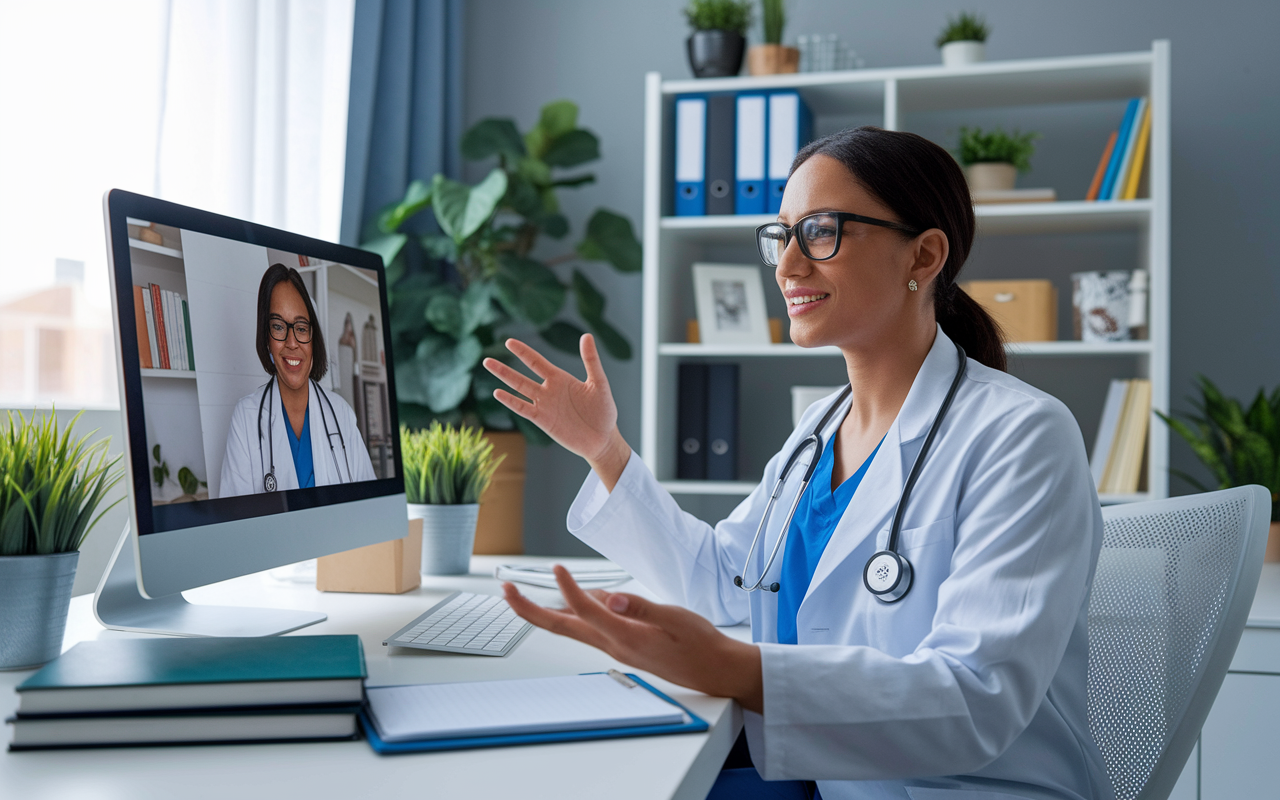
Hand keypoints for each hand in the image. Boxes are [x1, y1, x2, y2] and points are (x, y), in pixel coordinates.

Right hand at [483, 335, 629, 488]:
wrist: (603, 439)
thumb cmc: (604, 412)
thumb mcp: (599, 383)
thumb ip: (591, 361)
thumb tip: (586, 336)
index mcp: (561, 379)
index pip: (537, 362)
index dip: (523, 352)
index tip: (508, 342)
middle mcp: (548, 390)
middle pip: (521, 376)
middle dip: (504, 368)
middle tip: (486, 359)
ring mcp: (544, 406)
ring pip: (519, 390)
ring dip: (504, 380)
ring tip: (488, 371)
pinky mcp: (543, 421)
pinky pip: (524, 409)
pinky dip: (511, 401)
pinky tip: (498, 393)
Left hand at [502, 566, 763, 712]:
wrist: (714, 670)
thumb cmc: (699, 643)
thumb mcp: (675, 618)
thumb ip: (641, 607)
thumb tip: (612, 598)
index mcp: (626, 637)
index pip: (587, 610)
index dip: (568, 589)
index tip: (557, 568)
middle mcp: (614, 646)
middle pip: (562, 627)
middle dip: (530, 610)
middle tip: (506, 591)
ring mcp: (615, 648)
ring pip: (571, 628)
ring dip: (545, 612)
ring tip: (521, 594)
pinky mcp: (621, 646)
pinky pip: (589, 629)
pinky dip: (574, 613)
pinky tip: (575, 600)